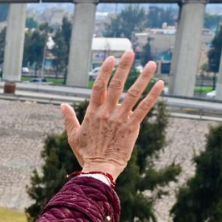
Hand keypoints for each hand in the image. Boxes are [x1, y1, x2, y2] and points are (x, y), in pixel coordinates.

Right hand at [61, 50, 165, 180]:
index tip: (110, 58)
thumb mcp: (73, 136)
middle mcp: (107, 113)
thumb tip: (62, 105)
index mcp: (93, 113)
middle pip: (116, 85)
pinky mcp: (132, 127)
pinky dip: (152, 96)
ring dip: (143, 77)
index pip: (99, 87)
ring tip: (151, 64)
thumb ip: (68, 119)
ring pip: (133, 94)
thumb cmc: (86, 154)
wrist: (99, 169)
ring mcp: (120, 119)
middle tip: (130, 52)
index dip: (105, 72)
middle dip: (124, 67)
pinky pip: (144, 109)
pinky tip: (159, 84)